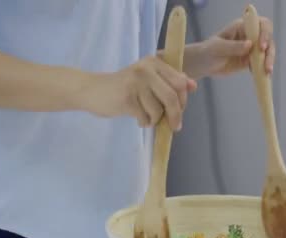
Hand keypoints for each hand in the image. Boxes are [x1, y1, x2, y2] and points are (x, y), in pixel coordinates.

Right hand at [77, 56, 196, 130]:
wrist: (92, 90)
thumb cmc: (123, 87)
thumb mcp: (148, 80)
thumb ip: (169, 82)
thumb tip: (193, 85)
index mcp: (154, 63)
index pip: (180, 83)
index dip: (183, 100)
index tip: (180, 112)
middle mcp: (146, 70)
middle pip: (172, 97)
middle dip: (175, 115)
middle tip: (174, 126)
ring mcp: (136, 83)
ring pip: (158, 110)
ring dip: (155, 119)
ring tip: (145, 116)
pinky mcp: (127, 98)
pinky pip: (145, 117)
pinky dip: (143, 122)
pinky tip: (136, 117)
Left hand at [183, 16, 274, 78]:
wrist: (203, 65)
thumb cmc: (208, 52)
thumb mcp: (218, 48)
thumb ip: (233, 46)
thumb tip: (250, 45)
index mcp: (242, 27)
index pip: (261, 25)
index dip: (264, 34)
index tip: (261, 47)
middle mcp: (250, 36)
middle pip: (268, 39)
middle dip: (269, 52)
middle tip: (267, 66)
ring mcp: (252, 49)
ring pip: (267, 52)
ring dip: (269, 62)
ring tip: (267, 73)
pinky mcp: (251, 61)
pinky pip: (261, 64)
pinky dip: (263, 69)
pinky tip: (263, 76)